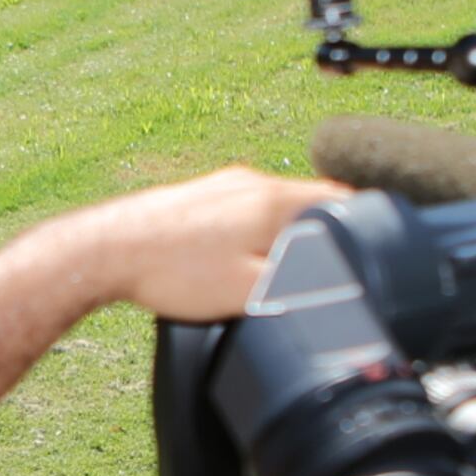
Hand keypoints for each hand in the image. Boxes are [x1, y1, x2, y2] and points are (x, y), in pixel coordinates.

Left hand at [73, 169, 342, 321]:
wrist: (105, 253)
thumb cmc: (172, 272)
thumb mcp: (250, 293)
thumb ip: (300, 286)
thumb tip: (337, 287)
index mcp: (273, 200)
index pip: (341, 201)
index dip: (362, 226)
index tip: (371, 248)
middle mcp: (251, 182)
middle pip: (309, 202)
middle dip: (323, 234)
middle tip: (328, 267)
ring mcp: (222, 186)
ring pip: (274, 206)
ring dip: (286, 233)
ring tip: (282, 268)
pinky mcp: (199, 196)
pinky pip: (244, 210)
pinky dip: (255, 231)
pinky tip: (239, 257)